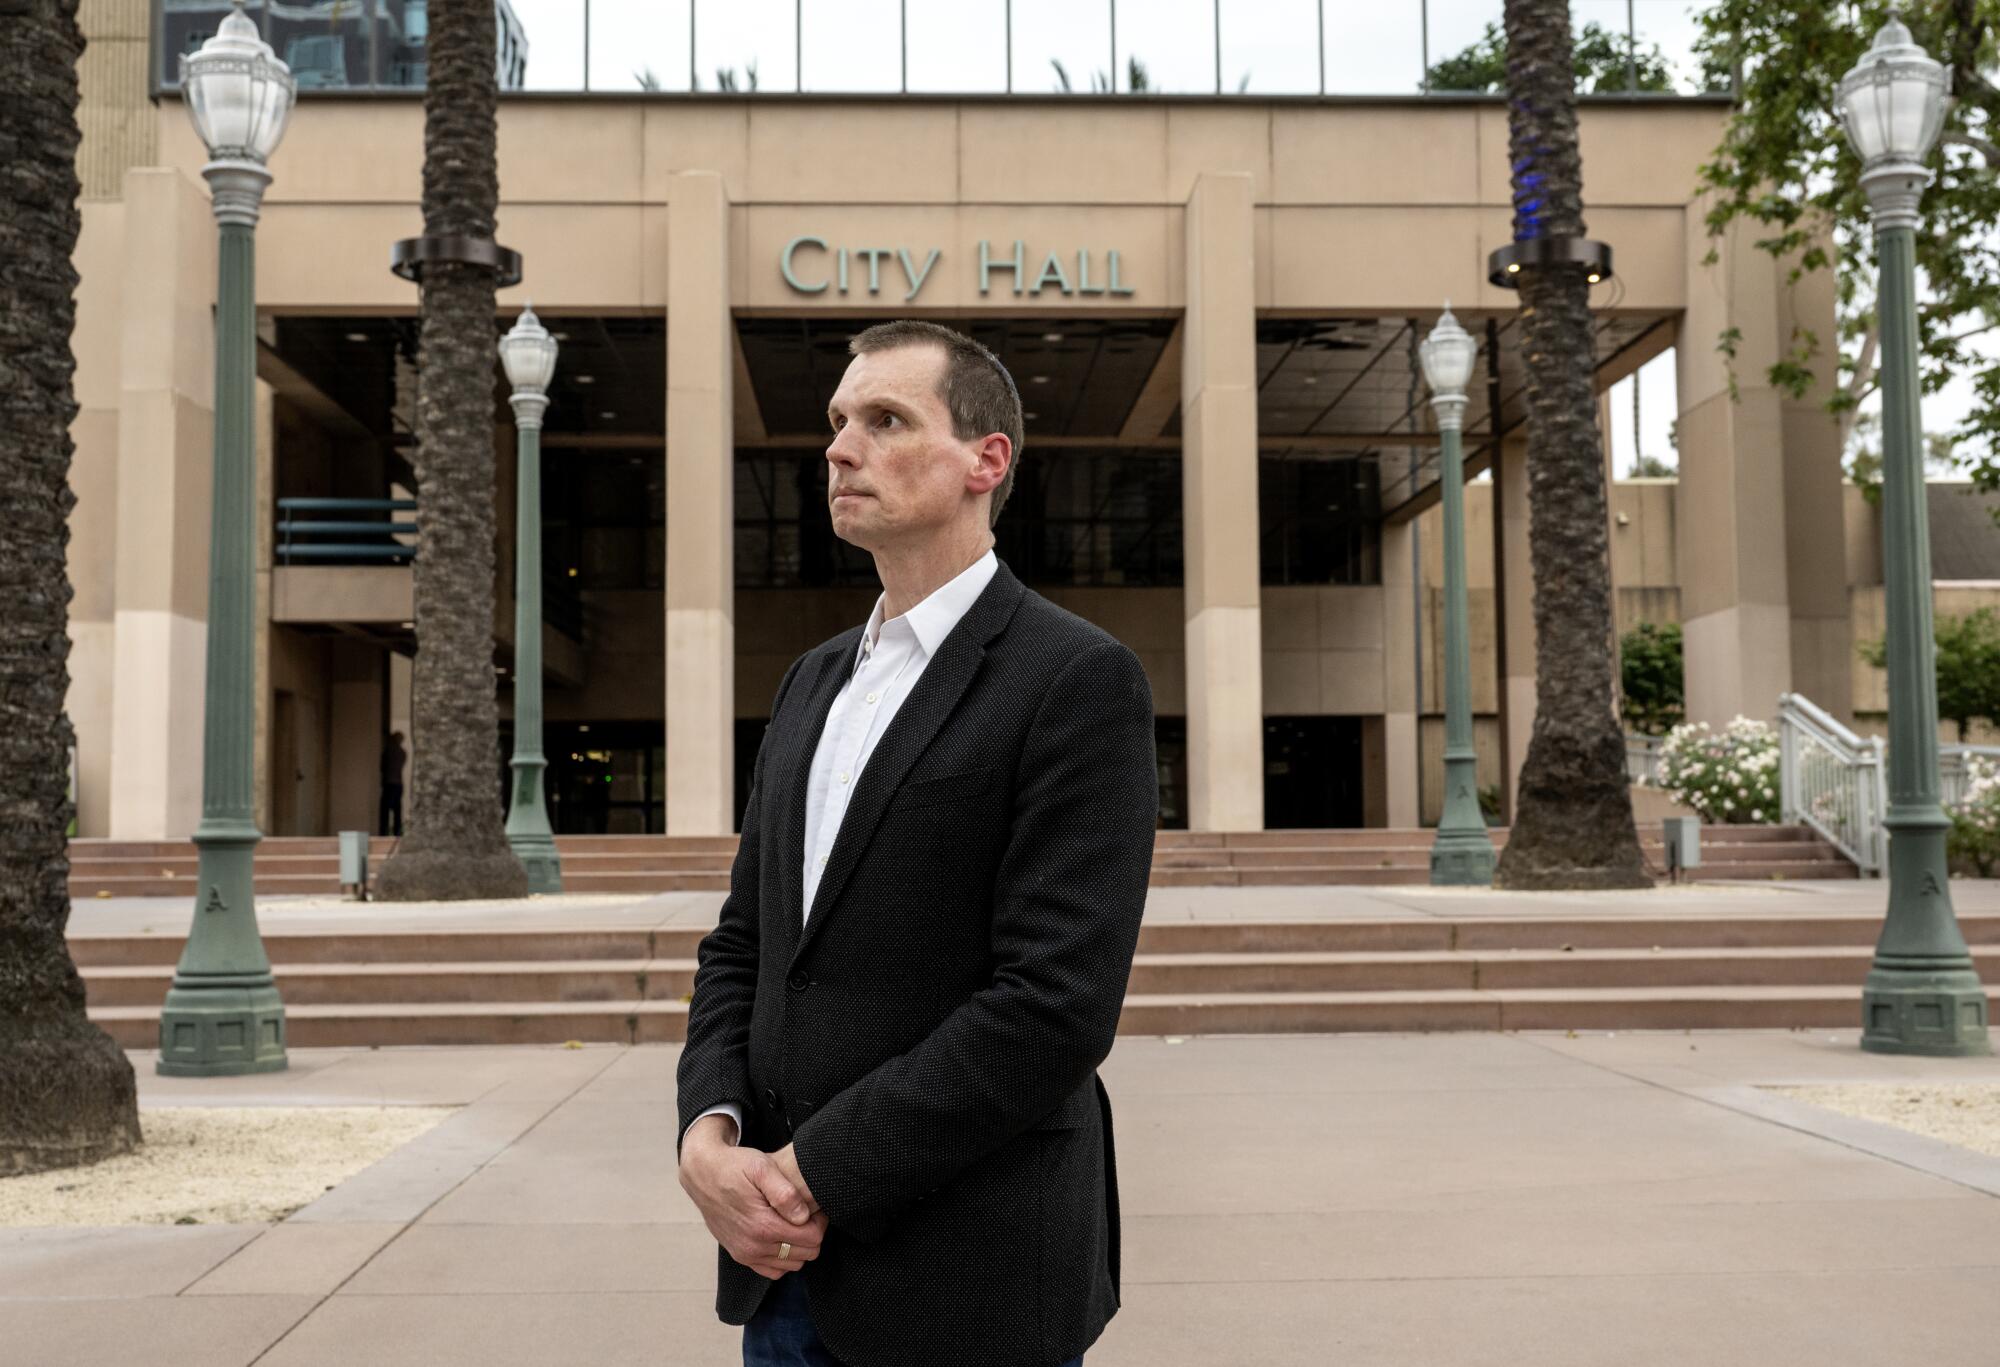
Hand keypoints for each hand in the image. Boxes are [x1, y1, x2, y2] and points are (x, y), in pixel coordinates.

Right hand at [678, 1116, 826, 1280]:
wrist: (703, 1175)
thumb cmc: (734, 1167)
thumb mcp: (761, 1167)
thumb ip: (785, 1193)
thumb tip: (802, 1216)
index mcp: (762, 1226)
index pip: (812, 1239)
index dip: (819, 1222)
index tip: (814, 1208)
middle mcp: (753, 1246)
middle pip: (806, 1254)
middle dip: (812, 1234)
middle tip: (805, 1213)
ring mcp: (746, 1254)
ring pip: (792, 1264)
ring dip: (798, 1246)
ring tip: (792, 1222)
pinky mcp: (740, 1256)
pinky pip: (773, 1271)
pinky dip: (783, 1258)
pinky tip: (781, 1236)